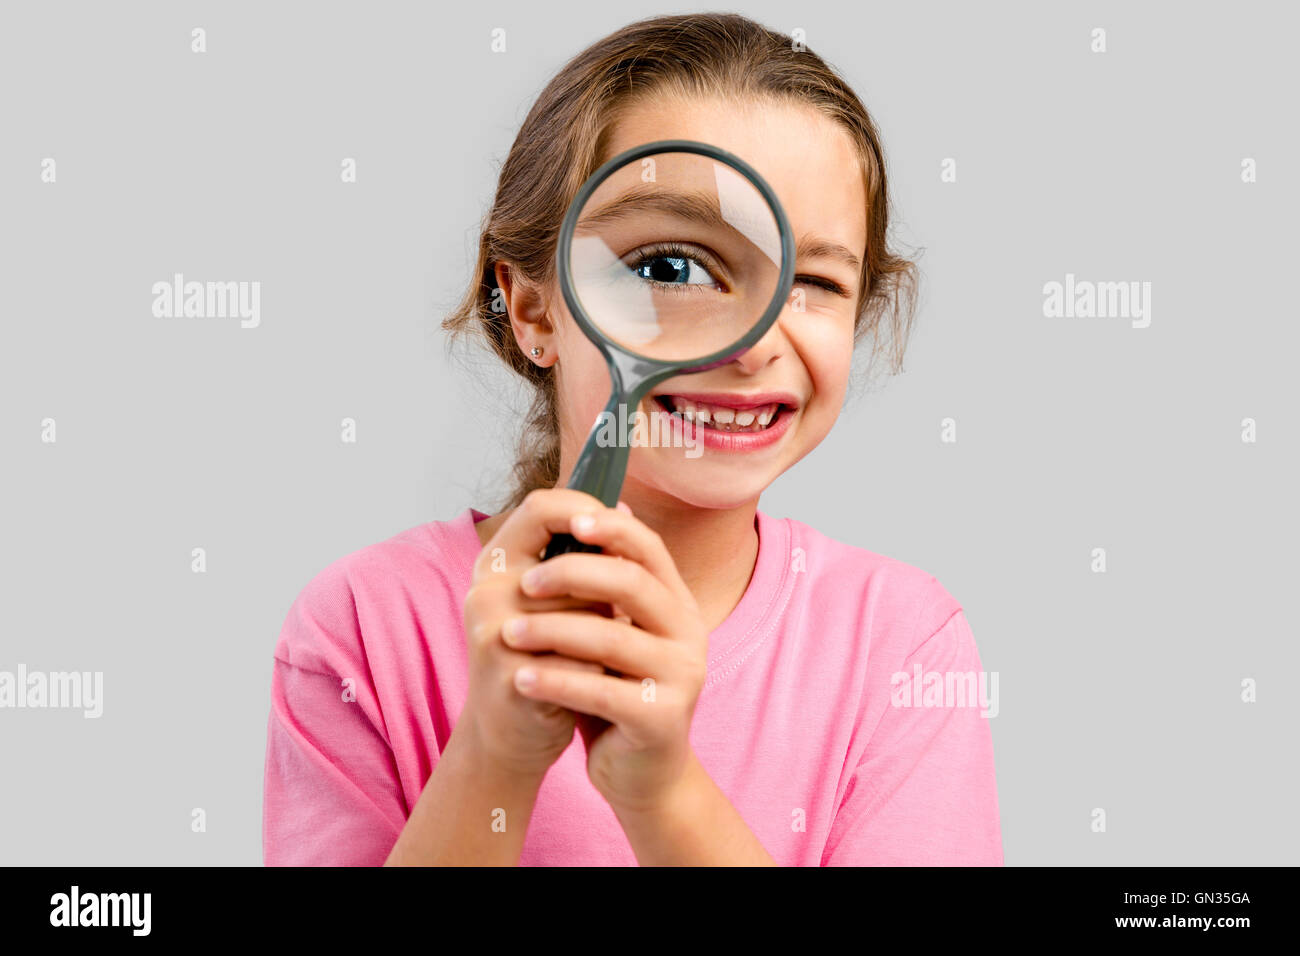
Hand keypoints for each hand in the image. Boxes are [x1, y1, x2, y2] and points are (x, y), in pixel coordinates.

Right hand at [459, 489, 613, 778]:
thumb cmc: (543, 660)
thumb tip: (626, 511)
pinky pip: (584, 665)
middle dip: (604, 593)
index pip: (540, 507)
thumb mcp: (557, 602)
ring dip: (606, 634)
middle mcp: (486, 592)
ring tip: (603, 655)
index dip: (585, 509)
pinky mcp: (511, 680)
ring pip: (584, 615)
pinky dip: (600, 677)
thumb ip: (584, 560)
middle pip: (574, 565)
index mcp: (497, 564)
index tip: (617, 527)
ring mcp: (494, 636)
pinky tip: (592, 688)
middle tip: (615, 614)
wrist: (509, 738)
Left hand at [502, 497, 708, 813]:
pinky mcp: (663, 718)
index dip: (611, 527)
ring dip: (552, 631)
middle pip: (632, 582)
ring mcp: (682, 675)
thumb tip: (589, 512)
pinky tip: (522, 678)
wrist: (641, 772)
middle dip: (572, 574)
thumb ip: (604, 583)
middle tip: (524, 584)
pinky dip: (558, 681)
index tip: (569, 521)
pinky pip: (604, 691)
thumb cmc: (617, 690)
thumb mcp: (611, 629)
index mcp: (677, 601)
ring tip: (508, 634)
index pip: (649, 547)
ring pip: (613, 637)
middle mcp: (688, 632)